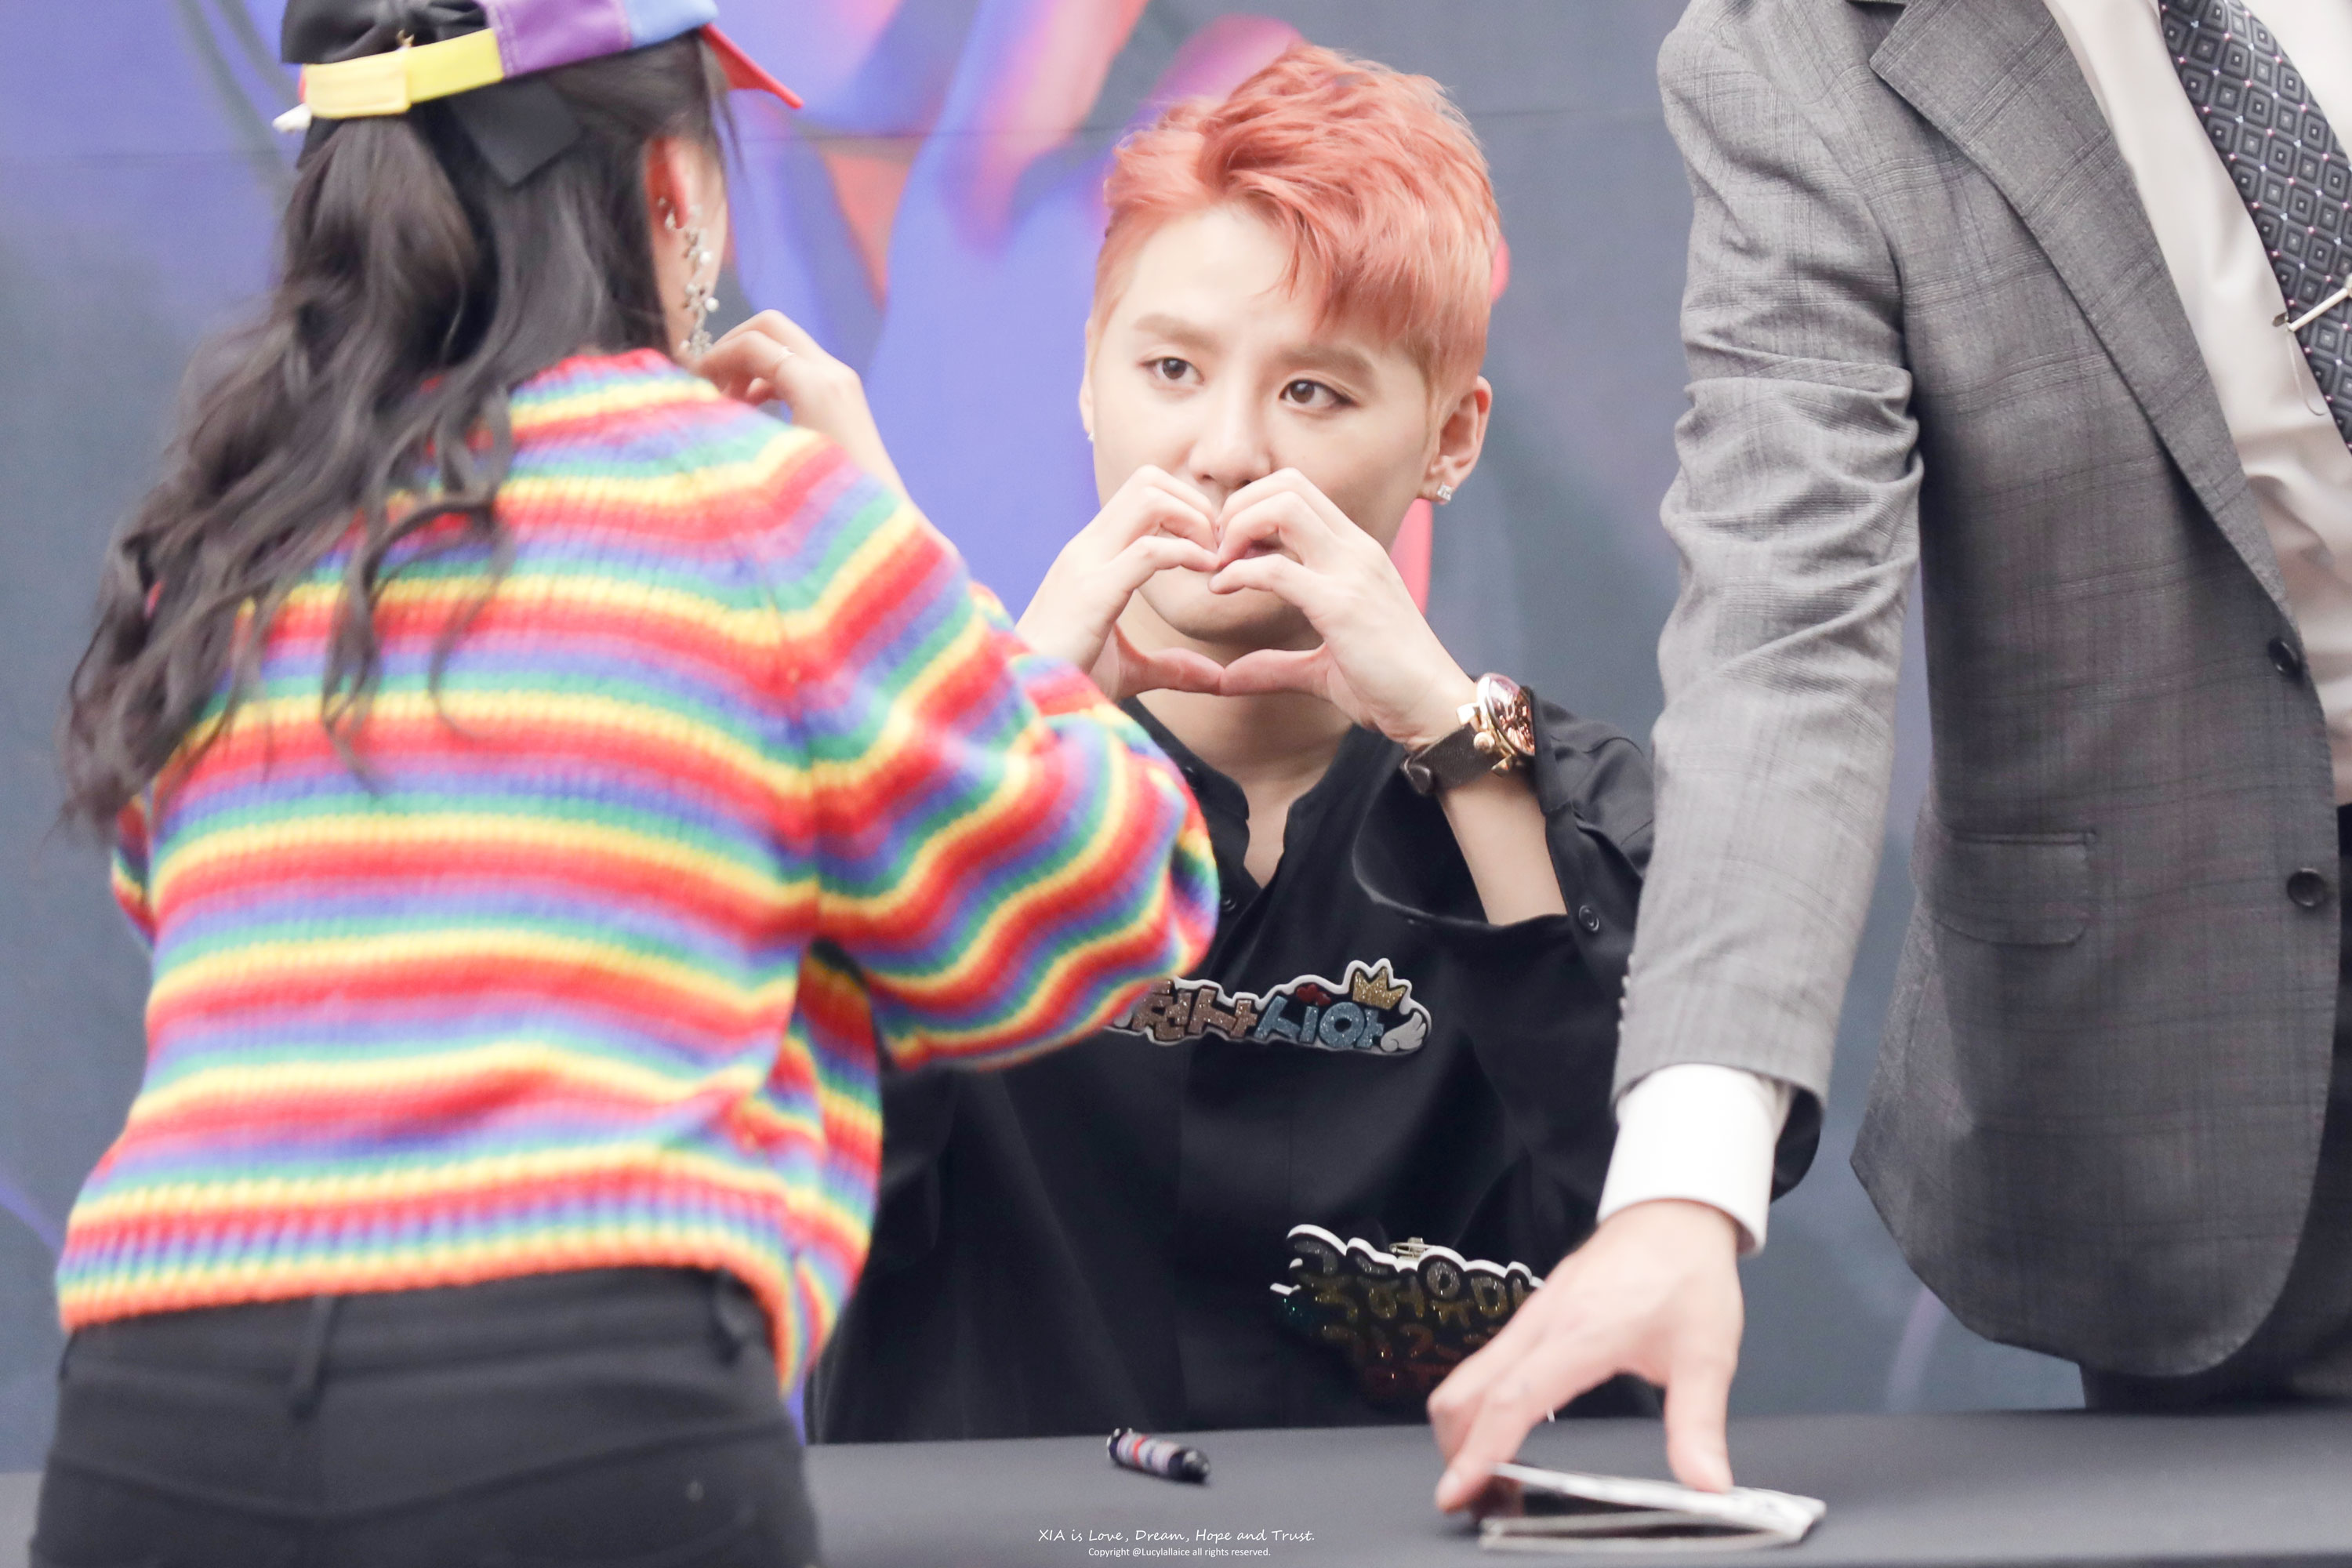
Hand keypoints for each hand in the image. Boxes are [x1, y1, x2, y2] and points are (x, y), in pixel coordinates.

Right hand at [694, 310, 909, 501]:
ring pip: (785, 347)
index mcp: (815, 385)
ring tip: (728, 406)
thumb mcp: (770, 458)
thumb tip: (695, 404)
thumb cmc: (823, 501)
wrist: (879, 526)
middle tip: (711, 384)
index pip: (753, 345)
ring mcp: (842, 382)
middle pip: (771, 328)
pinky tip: (751, 411)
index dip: (715, 358)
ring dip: (751, 365)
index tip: (693, 385)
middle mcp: (833, 373)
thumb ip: (733, 422)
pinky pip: (799, 368)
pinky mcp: (843, 397)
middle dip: (734, 348)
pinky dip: (769, 379)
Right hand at [1015, 467, 1225, 701]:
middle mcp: (1086, 549)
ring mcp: (1086, 565)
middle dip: (1194, 504)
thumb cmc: (1069, 682)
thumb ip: (1171, 667)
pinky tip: (1206, 575)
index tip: (1212, 549)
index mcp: (1090, 556)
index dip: (1186, 508)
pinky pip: (1150, 550)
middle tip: (1217, 549)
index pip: (1142, 494)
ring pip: (1149, 498)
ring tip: (1211, 560)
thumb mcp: (1129, 669)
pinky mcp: (1093, 593)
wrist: (1026, 701)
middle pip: (1148, 482)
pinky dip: (1187, 555)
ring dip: (1193, 520)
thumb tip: (1215, 678)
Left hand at [1205, 471, 1473, 748]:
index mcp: (1356, 552)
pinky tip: (1221, 589)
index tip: (1229, 548)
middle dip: (1239, 506)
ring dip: (1238, 527)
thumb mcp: (1322, 668)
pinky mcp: (1341, 604)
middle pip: (1287, 484)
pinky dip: (1238, 573)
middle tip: (1217, 550)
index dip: (1253, 506)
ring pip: (1282, 507)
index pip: (1298, 491)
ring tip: (1220, 565)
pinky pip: (1276, 568)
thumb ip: (1276, 665)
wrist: (1433, 708)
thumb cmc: (1387, 686)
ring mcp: (1351, 572)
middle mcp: (1355, 549)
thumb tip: (1228, 677)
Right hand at [1427, 1200, 1743, 1510]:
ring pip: (1469, 1376)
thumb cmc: (1687, 1273)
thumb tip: (1706, 1481)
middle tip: (1473, 1499)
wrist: (1674, 1213)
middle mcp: (1543, 1323)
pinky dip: (1479, 1403)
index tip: (1456, 1490)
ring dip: (1464, 1427)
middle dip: (1456, 1448)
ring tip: (1486, 1476)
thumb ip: (1698, 1423)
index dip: (1480, 1452)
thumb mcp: (1706, 1354)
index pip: (1512, 1401)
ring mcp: (1532, 1316)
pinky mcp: (1533, 1315)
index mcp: (1580, 1334)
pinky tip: (1502, 1429)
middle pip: (1466, 1390)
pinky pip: (1487, 1363)